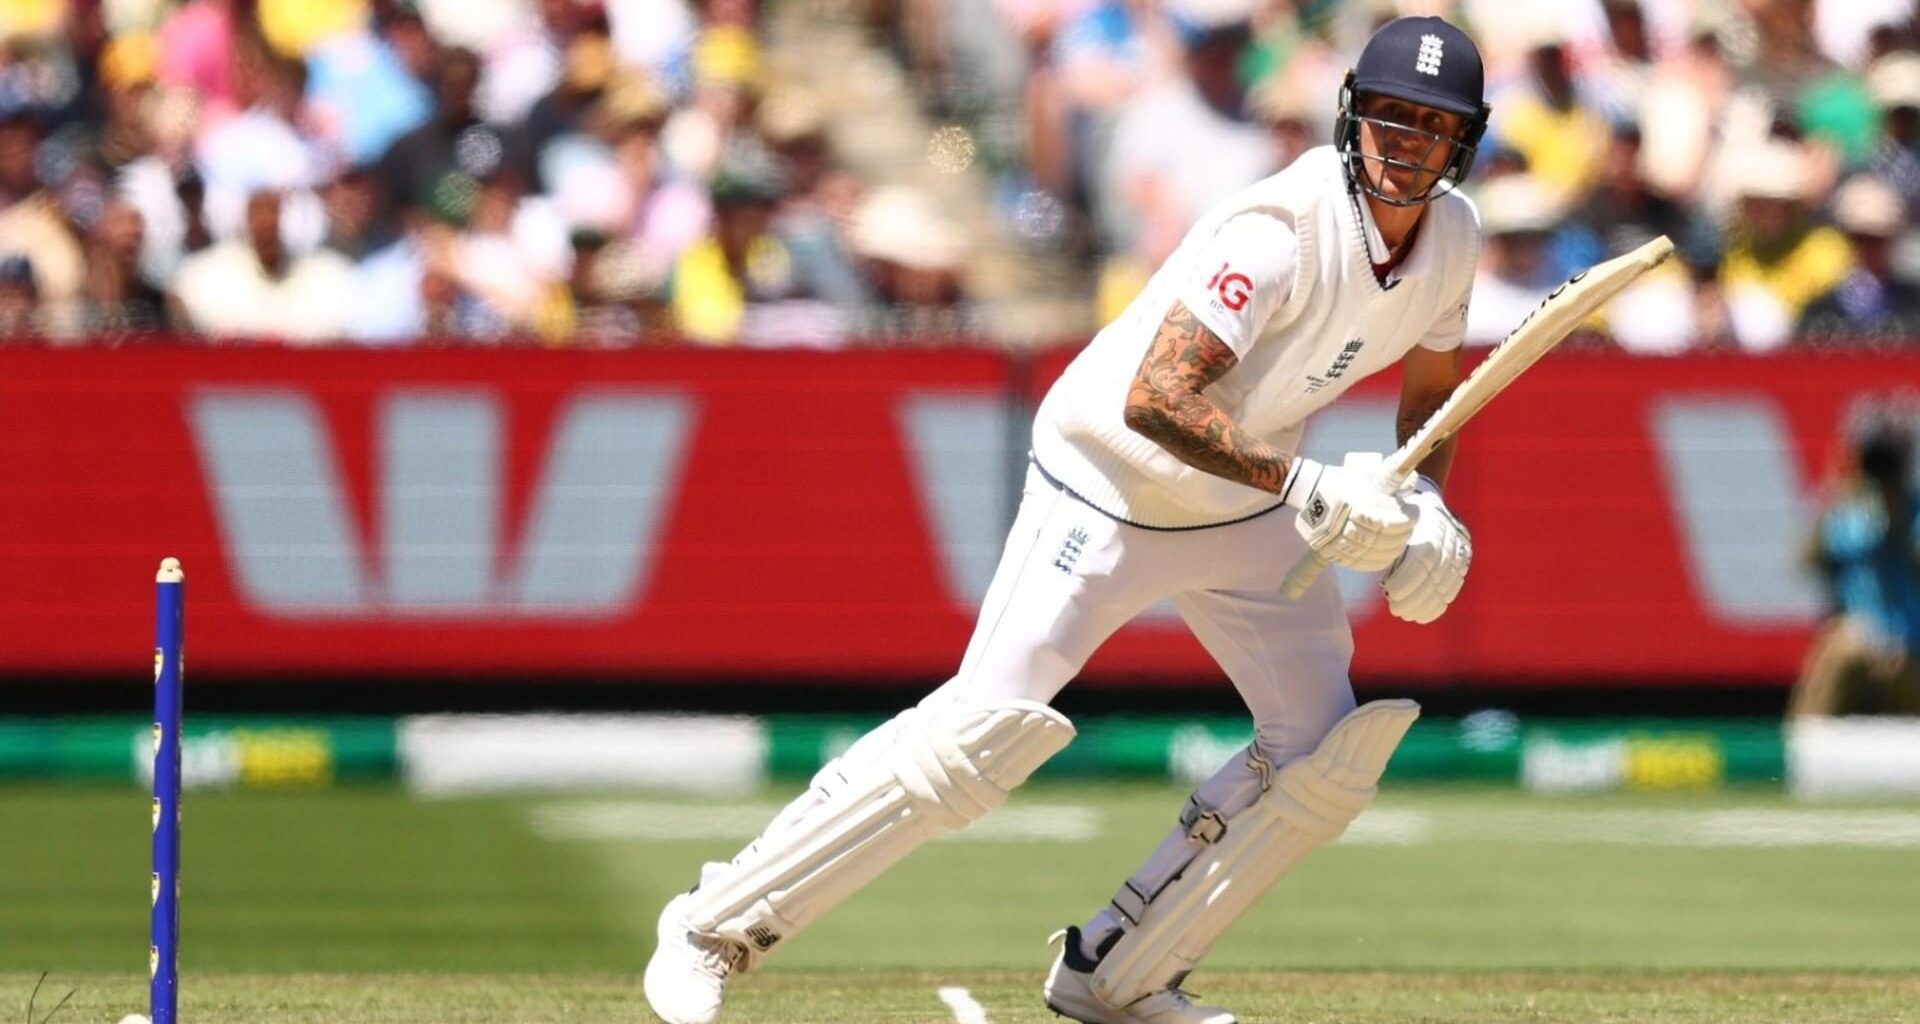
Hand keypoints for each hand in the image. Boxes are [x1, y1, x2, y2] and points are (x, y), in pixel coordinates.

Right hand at [1283, 452, 1412, 571]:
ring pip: (1373, 553)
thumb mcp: (1363, 475)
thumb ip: (1386, 479)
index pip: (1383, 521)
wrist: (1309, 491)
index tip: (1415, 511)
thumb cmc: (1342, 481)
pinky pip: (1361, 564)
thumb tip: (1411, 482)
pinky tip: (1390, 551)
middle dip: (1402, 533)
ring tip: (1402, 536)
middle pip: (1380, 539)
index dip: (1405, 520)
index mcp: (1347, 504)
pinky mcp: (1332, 553)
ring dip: (1394, 546)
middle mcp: (1339, 525)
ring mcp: (1333, 541)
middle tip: (1410, 524)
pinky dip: (1380, 560)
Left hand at [1382, 476, 1470, 623]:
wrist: (1422, 499)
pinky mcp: (1463, 559)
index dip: (1408, 577)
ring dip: (1425, 603)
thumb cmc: (1393, 511)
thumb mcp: (1387, 514)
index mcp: (1430, 519)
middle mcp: (1449, 533)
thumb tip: (1366, 552)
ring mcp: (1459, 547)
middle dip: (1415, 596)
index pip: (1425, 555)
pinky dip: (1439, 603)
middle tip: (1396, 609)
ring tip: (1407, 614)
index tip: (1389, 591)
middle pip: (1436, 572)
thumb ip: (1382, 532)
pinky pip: (1454, 585)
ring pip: (1446, 582)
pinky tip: (1423, 615)